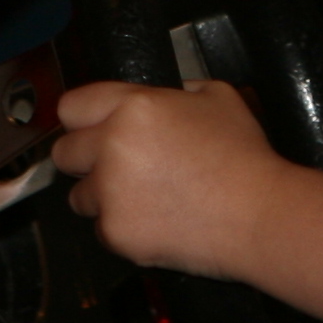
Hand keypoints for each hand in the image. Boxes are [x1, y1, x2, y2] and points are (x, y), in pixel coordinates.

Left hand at [50, 79, 294, 275]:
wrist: (259, 215)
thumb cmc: (244, 157)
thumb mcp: (219, 97)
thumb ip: (179, 90)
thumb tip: (165, 96)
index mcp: (134, 107)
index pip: (71, 106)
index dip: (82, 119)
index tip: (90, 129)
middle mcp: (112, 146)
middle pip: (64, 153)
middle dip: (85, 160)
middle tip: (116, 167)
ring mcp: (110, 192)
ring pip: (79, 196)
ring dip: (103, 197)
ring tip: (145, 198)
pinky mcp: (115, 232)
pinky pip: (102, 229)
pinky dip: (123, 227)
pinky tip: (157, 220)